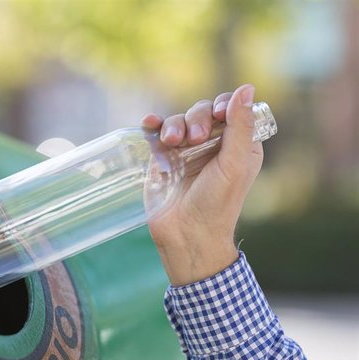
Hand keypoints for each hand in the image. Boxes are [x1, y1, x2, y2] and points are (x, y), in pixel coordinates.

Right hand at [141, 84, 262, 285]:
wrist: (186, 233)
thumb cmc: (217, 203)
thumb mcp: (234, 164)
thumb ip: (240, 126)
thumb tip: (246, 88)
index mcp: (238, 145)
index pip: (231, 110)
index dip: (223, 106)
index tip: (218, 116)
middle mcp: (212, 145)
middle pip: (202, 112)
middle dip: (196, 119)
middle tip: (193, 139)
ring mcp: (185, 151)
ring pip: (178, 121)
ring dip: (174, 125)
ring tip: (171, 143)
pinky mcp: (163, 158)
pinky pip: (157, 133)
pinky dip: (153, 125)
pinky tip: (149, 124)